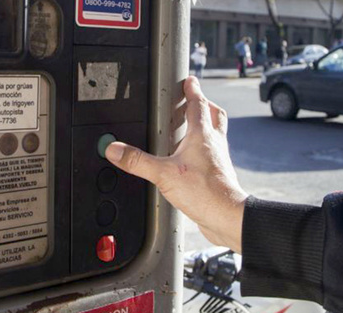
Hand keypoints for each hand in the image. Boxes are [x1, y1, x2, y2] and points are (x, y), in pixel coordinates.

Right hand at [105, 76, 247, 252]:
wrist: (227, 216)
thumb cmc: (205, 193)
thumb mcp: (164, 174)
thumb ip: (138, 161)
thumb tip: (115, 149)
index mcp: (202, 136)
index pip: (199, 104)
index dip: (193, 90)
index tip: (190, 81)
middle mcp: (213, 144)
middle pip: (214, 115)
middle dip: (204, 104)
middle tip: (193, 100)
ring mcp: (218, 158)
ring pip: (215, 133)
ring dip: (206, 124)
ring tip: (191, 127)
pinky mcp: (218, 173)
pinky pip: (213, 152)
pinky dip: (204, 147)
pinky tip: (193, 158)